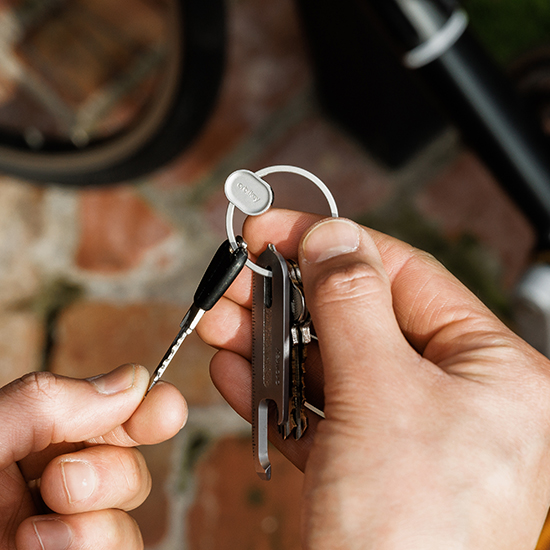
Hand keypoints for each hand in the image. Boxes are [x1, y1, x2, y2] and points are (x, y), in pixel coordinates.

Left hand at [0, 364, 186, 549]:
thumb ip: (50, 401)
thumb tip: (134, 381)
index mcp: (32, 443)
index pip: (110, 415)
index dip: (148, 408)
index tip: (165, 409)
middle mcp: (52, 489)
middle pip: (131, 469)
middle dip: (109, 473)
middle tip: (59, 481)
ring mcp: (65, 535)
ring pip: (129, 520)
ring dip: (97, 523)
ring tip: (34, 535)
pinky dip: (93, 547)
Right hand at [198, 209, 549, 549]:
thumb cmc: (408, 533)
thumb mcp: (380, 393)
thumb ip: (352, 302)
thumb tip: (332, 237)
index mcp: (492, 371)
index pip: (406, 276)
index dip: (337, 244)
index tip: (279, 228)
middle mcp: (455, 397)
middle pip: (360, 317)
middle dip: (290, 297)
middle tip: (239, 275)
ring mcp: (408, 432)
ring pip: (332, 363)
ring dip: (271, 341)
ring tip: (223, 321)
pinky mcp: (366, 464)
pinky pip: (318, 410)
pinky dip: (274, 390)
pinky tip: (236, 370)